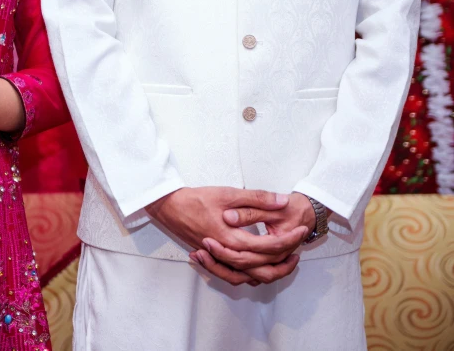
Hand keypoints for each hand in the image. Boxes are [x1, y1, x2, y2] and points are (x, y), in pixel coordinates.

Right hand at [197, 192, 314, 284]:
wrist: (168, 207)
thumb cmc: (195, 199)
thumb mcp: (228, 193)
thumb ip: (257, 198)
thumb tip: (281, 201)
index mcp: (232, 239)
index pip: (269, 247)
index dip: (290, 239)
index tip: (301, 230)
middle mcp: (227, 254)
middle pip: (263, 267)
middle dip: (285, 259)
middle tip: (300, 246)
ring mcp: (219, 259)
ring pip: (250, 276)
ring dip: (271, 271)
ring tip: (286, 261)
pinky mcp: (213, 259)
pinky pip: (235, 276)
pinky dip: (250, 275)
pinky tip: (259, 266)